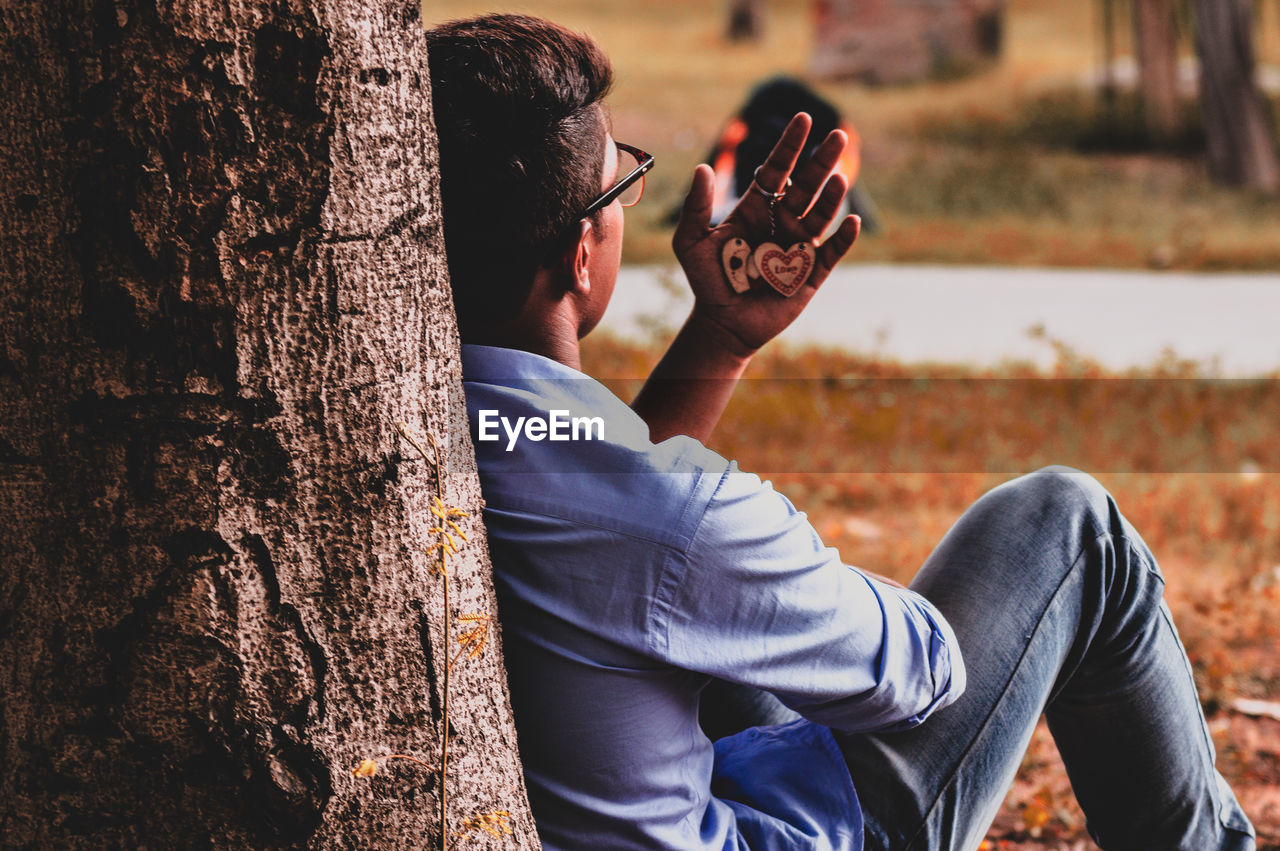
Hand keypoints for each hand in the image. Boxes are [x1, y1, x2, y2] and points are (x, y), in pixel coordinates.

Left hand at [671, 113, 861, 357]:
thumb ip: (695, 207)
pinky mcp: (810, 274)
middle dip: (821, 161)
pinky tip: (850, 222)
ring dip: (831, 196)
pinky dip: (842, 239)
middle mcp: (782, 221)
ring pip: (820, 215)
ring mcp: (798, 246)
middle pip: (806, 185)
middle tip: (837, 135)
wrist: (721, 322)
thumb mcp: (691, 241)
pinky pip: (831, 253)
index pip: (776, 170)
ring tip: (839, 178)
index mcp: (756, 208)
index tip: (802, 119)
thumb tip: (701, 168)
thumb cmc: (707, 280)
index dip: (789, 145)